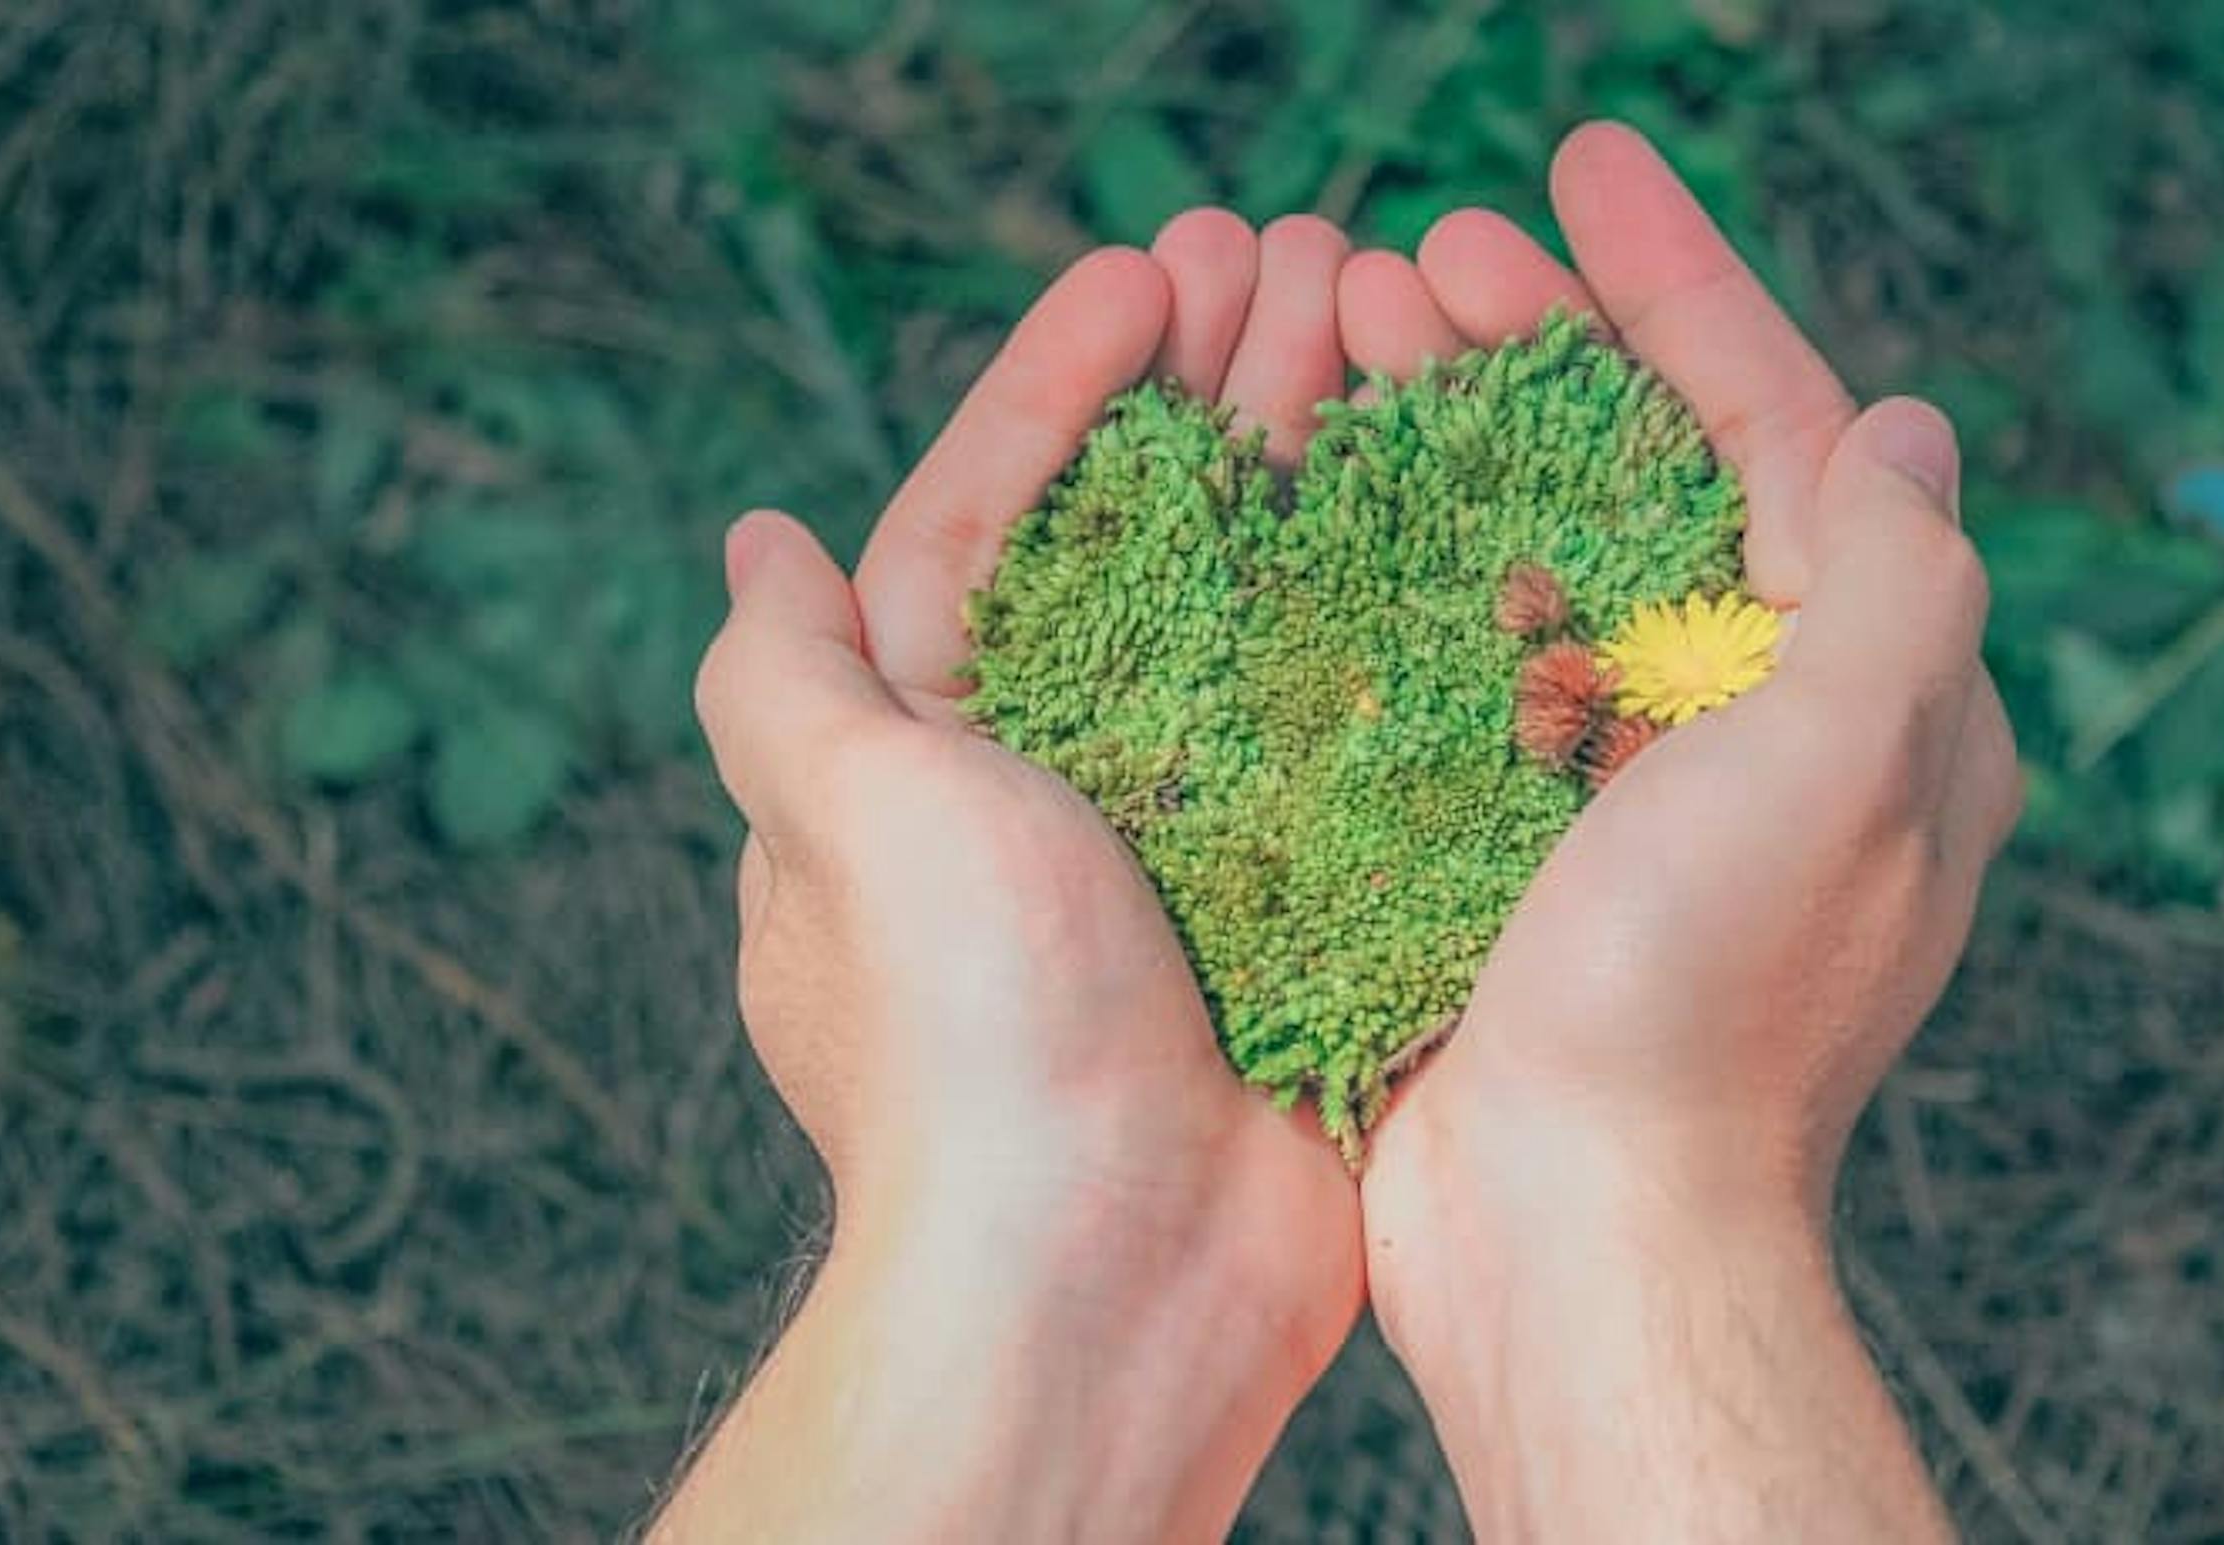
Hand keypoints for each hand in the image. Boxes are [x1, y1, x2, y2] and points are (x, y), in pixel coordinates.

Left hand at [657, 214, 1364, 1541]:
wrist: (1112, 1278)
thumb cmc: (966, 1036)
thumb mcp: (845, 819)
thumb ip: (786, 677)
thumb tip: (757, 544)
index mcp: (929, 758)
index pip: (987, 520)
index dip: (1065, 384)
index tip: (1153, 269)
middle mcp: (1058, 795)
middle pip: (1143, 544)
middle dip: (1214, 395)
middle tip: (1307, 263)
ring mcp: (1192, 852)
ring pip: (1265, 616)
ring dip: (1318, 471)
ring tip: (1392, 337)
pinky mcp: (1309, 910)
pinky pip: (1359, 734)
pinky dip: (1404, 622)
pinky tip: (1466, 519)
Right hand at [1343, 124, 2018, 1539]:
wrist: (1573, 1239)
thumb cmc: (1706, 1010)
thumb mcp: (1844, 768)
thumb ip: (1892, 582)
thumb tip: (1909, 428)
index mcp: (1867, 697)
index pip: (1786, 432)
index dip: (1686, 285)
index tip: (1583, 162)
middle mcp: (1759, 729)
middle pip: (1649, 476)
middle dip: (1541, 347)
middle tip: (1416, 253)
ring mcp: (1629, 790)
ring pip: (1541, 556)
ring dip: (1449, 437)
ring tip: (1342, 333)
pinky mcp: (1514, 848)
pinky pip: (1463, 665)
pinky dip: (1398, 569)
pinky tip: (1319, 498)